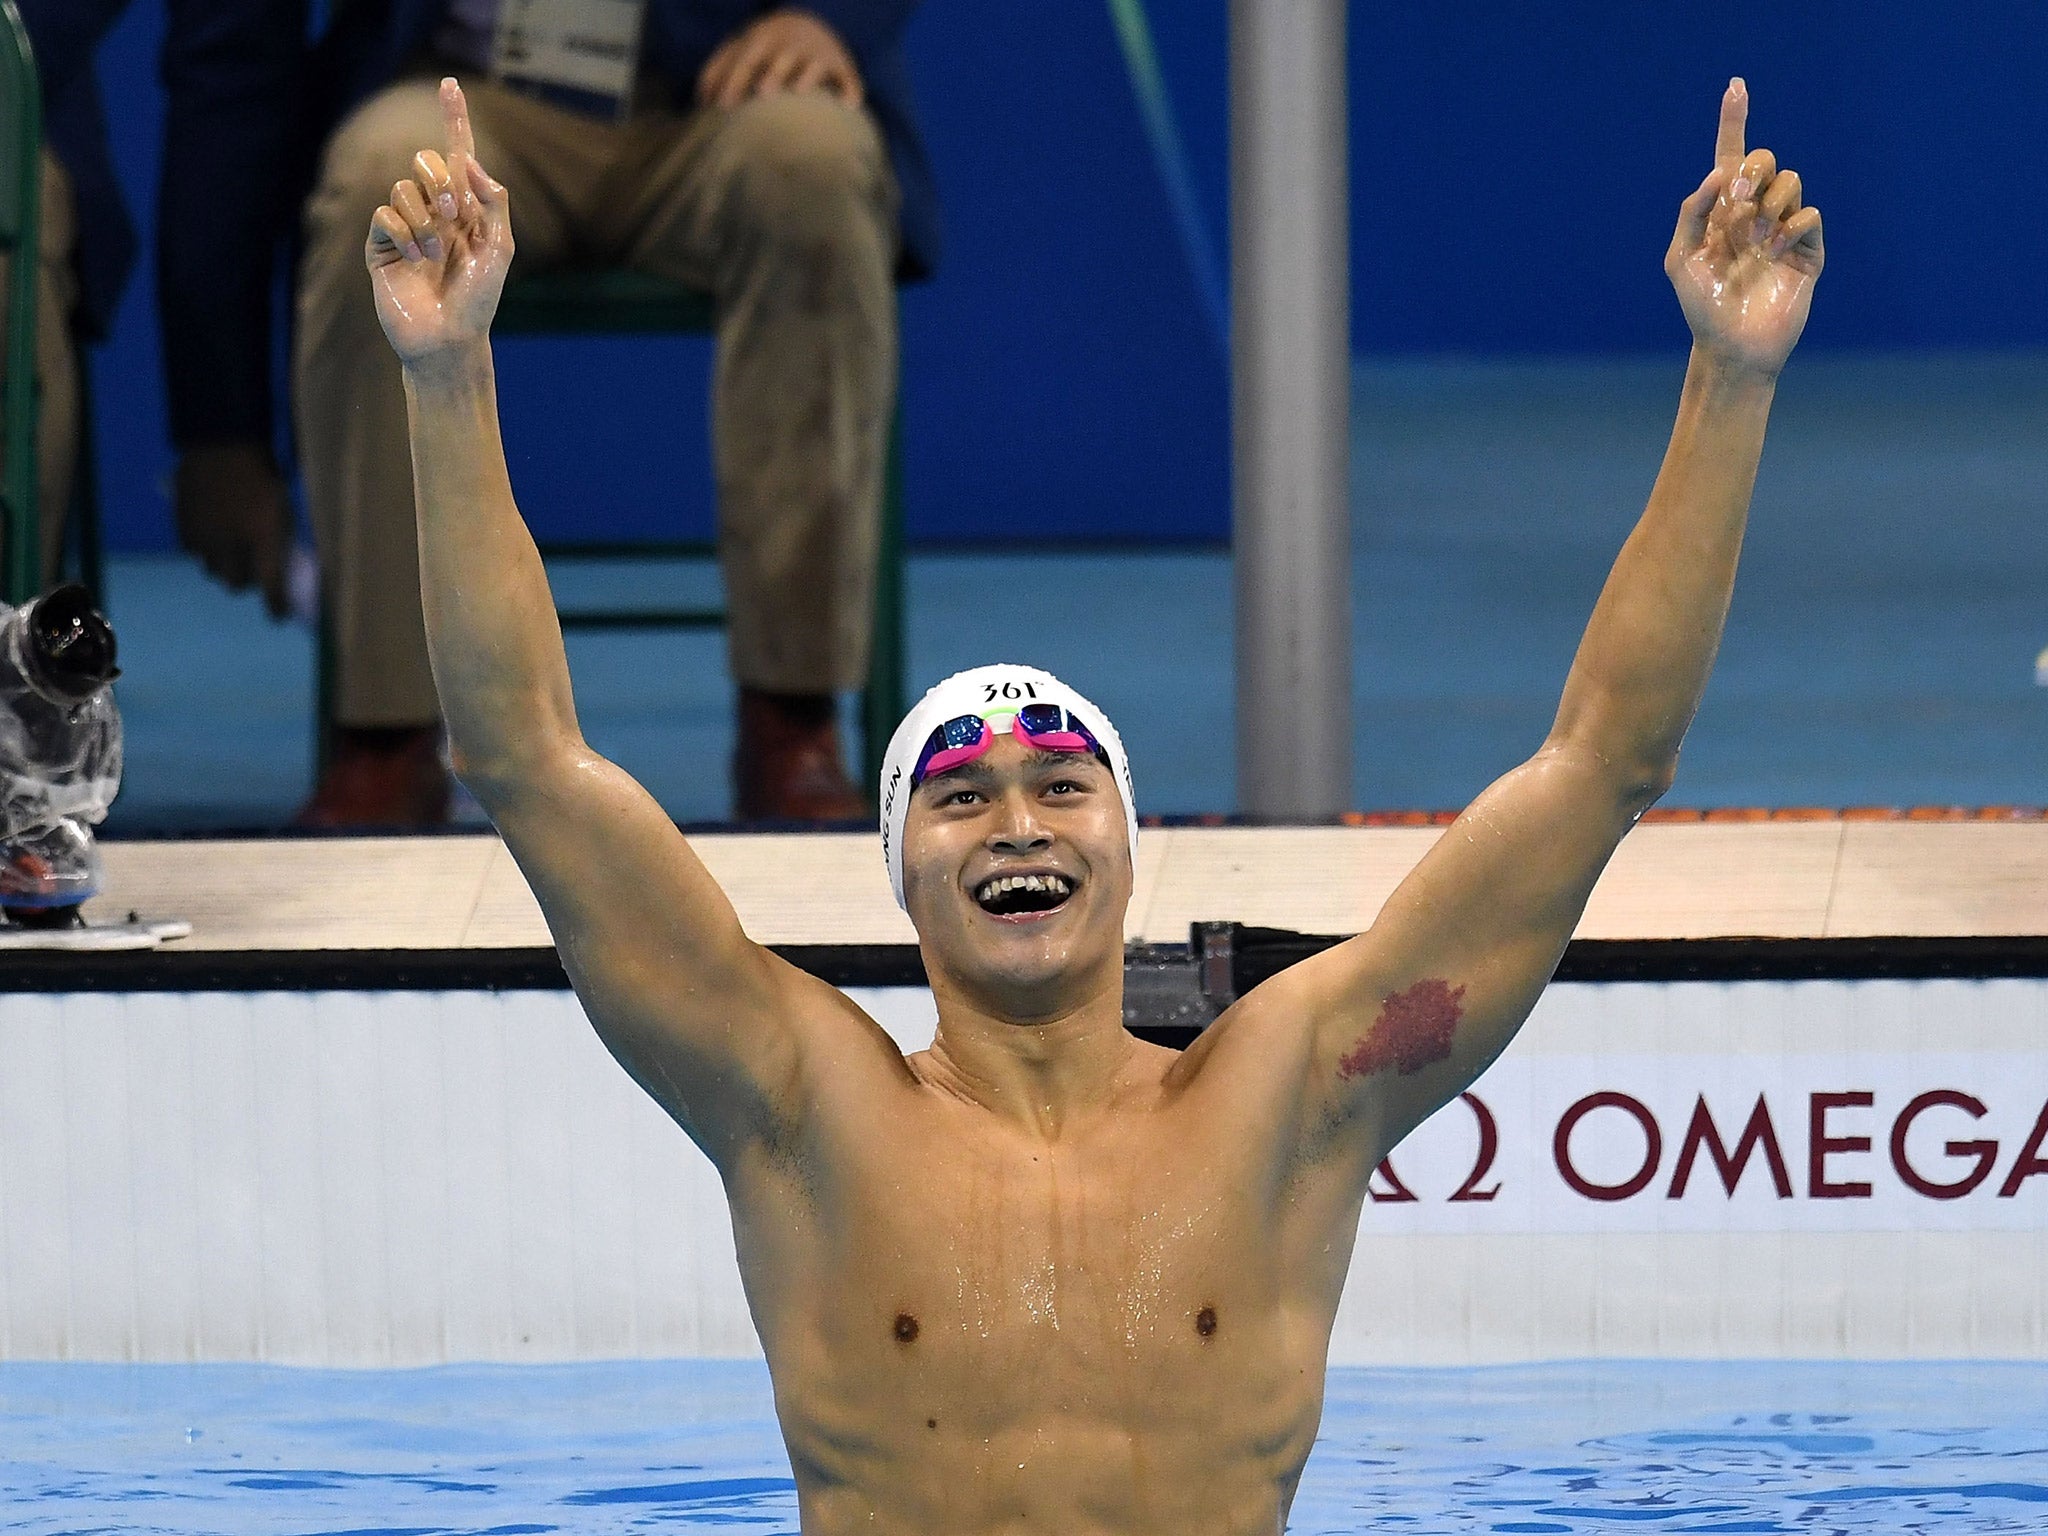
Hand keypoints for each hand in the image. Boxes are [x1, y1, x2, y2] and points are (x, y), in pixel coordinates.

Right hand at [175, 442, 293, 618]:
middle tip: (252, 567)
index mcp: (263, 540)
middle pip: (236, 584)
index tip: (278, 614)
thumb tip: (279, 566)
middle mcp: (231, 547)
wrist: (221, 445)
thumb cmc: (262, 476)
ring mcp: (204, 540)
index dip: (276, 606)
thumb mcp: (282, 509)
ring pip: (213, 570)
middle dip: (246, 580)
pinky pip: (194, 553)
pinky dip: (204, 549)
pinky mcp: (183, 530)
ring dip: (224, 564)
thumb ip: (279, 540)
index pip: (270, 587)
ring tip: (230, 545)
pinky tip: (211, 532)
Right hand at [365, 78, 513, 365]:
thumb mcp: (499, 249)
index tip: (450, 84)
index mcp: (467, 210)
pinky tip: (413, 258)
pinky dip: (402, 232)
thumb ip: (492, 201)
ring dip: (423, 217)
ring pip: (402, 186)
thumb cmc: (479, 301)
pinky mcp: (381, 245)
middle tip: (453, 210)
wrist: (448, 340)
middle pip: (425, 161)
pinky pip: (384, 213)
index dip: (454, 120)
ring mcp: (406, 227)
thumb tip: (467, 161)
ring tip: (434, 253)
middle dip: (438, 177)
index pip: (458, 155)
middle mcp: (436, 212)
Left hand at [699, 9, 862, 109]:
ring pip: (812, 64)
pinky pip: (847, 77)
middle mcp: (789, 45)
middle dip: (772, 73)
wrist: (810, 24)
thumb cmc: (767, 48)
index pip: (745, 59)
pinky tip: (850, 105)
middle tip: (762, 93)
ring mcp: (816, 54)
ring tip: (800, 91)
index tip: (722, 106)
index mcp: (762, 41)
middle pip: (779, 59)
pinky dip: (850, 88)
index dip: (733, 79)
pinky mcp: (840, 66)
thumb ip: (718, 70)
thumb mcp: (742, 49)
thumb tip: (700, 99)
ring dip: (807, 77)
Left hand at [1665, 79, 1824, 378]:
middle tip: (1735, 202)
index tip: (1736, 85)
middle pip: (1764, 160)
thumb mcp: (1680, 260)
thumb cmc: (1702, 308)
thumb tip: (1718, 173)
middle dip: (1752, 171)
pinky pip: (1810, 214)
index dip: (1733, 121)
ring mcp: (1783, 230)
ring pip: (1790, 181)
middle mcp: (1754, 214)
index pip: (1730, 157)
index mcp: (1722, 212)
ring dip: (1770, 203)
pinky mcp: (1808, 250)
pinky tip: (1775, 252)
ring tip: (1756, 240)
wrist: (1732, 347)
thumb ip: (1692, 213)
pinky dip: (1792, 227)